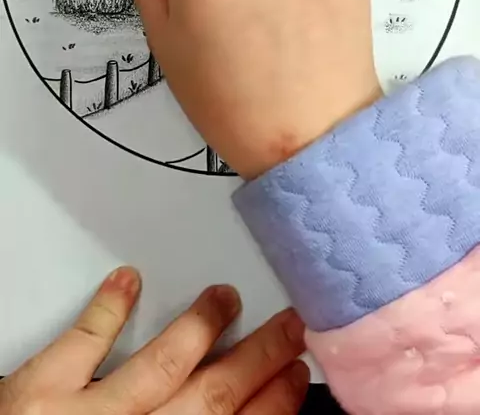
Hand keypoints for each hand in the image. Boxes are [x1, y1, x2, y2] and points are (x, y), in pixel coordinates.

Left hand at [0, 267, 307, 414]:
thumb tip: (224, 413)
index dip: (271, 405)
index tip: (295, 377)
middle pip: (209, 399)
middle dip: (257, 361)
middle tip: (288, 328)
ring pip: (159, 367)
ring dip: (199, 328)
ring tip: (224, 298)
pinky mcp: (38, 392)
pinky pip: (81, 342)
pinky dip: (108, 310)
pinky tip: (128, 281)